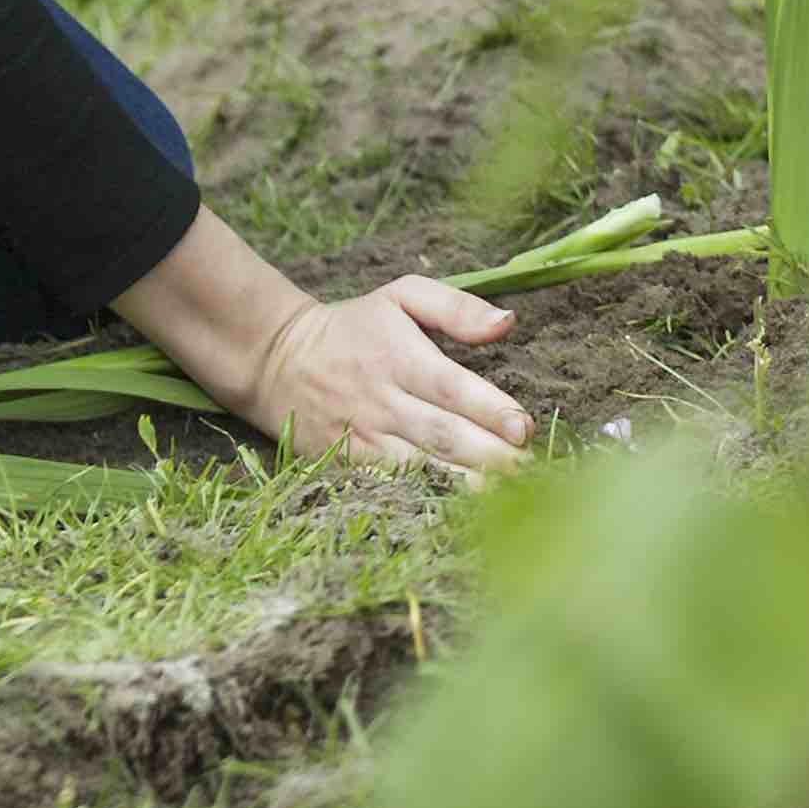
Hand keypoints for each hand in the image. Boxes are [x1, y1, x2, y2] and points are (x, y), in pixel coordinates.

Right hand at [251, 276, 533, 481]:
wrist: (279, 359)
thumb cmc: (356, 327)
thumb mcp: (400, 296)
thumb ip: (456, 307)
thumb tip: (507, 322)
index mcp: (399, 355)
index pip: (451, 386)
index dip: (490, 410)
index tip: (525, 429)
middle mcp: (382, 398)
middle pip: (442, 433)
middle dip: (490, 456)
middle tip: (530, 473)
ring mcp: (362, 436)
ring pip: (418, 467)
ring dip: (463, 484)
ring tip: (504, 498)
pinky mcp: (346, 464)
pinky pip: (391, 486)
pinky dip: (424, 499)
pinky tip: (457, 511)